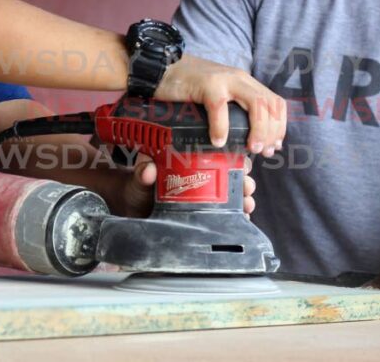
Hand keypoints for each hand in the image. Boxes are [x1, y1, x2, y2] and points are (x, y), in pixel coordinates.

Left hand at [106, 153, 255, 216]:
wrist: (131, 210)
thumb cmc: (137, 188)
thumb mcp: (140, 179)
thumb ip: (142, 175)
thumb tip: (148, 170)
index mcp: (190, 164)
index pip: (219, 157)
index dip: (235, 160)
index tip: (243, 165)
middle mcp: (202, 180)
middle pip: (231, 178)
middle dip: (244, 182)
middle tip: (247, 186)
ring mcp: (204, 199)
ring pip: (232, 198)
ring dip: (244, 200)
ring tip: (248, 204)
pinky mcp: (203, 218)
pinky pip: (224, 217)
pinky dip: (236, 219)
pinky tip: (243, 221)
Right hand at [155, 54, 285, 154]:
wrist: (162, 68)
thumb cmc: (187, 88)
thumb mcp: (217, 97)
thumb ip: (231, 112)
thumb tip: (244, 140)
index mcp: (245, 83)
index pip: (275, 103)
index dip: (279, 126)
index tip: (272, 147)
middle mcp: (240, 79)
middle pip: (270, 104)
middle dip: (272, 132)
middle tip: (262, 151)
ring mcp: (224, 80)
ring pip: (256, 104)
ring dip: (258, 130)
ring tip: (250, 148)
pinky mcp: (206, 84)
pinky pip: (220, 107)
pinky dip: (221, 128)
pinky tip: (217, 141)